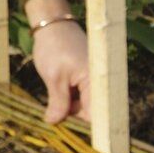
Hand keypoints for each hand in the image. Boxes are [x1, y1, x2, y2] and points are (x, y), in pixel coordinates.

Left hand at [26, 0, 90, 125]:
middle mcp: (100, 83)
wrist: (53, 25)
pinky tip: (60, 83)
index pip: (96, 115)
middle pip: (88, 113)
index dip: (83, 122)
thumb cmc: (55, 47)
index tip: (70, 126)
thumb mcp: (54, 77)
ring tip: (58, 84)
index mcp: (97, 82)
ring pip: (81, 105)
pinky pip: (78, 97)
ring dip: (68, 103)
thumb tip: (55, 122)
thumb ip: (58, 102)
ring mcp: (93, 82)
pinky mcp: (86, 80)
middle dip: (71, 111)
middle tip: (57, 96)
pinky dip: (68, 96)